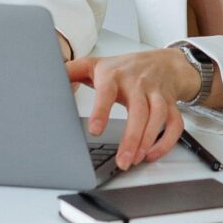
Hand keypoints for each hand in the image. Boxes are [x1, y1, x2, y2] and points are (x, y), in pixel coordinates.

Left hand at [67, 47, 195, 169]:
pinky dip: (167, 141)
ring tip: (136, 159)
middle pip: (139, 110)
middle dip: (132, 137)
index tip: (95, 130)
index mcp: (116, 75)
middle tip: (122, 161)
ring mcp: (157, 94)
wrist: (162, 61)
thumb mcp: (95, 65)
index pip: (108, 91)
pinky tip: (152, 154)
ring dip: (149, 141)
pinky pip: (175, 124)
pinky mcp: (171, 104)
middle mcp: (139, 84)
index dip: (102, 110)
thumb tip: (47, 75)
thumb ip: (72, 71)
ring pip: (159, 117)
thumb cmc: (125, 68)